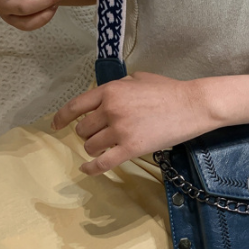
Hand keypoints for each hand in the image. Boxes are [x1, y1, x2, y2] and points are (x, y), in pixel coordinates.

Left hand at [51, 72, 214, 175]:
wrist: (192, 105)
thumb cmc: (169, 90)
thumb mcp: (139, 79)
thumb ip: (117, 87)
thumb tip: (105, 98)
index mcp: (110, 90)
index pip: (75, 106)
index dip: (62, 118)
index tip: (55, 125)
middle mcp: (110, 109)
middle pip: (83, 129)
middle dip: (89, 134)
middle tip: (102, 135)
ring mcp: (120, 130)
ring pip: (91, 146)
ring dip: (95, 148)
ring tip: (108, 146)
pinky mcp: (131, 148)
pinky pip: (102, 163)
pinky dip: (91, 168)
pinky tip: (87, 169)